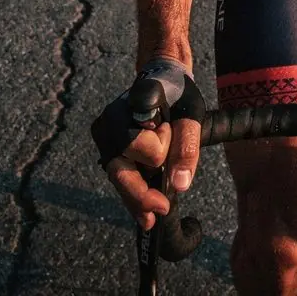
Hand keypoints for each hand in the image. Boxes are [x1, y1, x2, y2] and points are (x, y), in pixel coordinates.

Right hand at [92, 59, 204, 231]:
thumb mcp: (191, 114)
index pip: (141, 142)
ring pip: (118, 176)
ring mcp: (104, 133)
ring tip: (151, 218)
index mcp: (132, 104)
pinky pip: (118, 174)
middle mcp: (110, 119)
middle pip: (121, 168)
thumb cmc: (179, 95)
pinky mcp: (105, 145)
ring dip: (136, 196)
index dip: (158, 147)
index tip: (168, 133)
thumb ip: (187, 146)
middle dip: (141, 193)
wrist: (163, 78)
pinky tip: (143, 212)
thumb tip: (180, 185)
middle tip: (163, 210)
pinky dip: (131, 192)